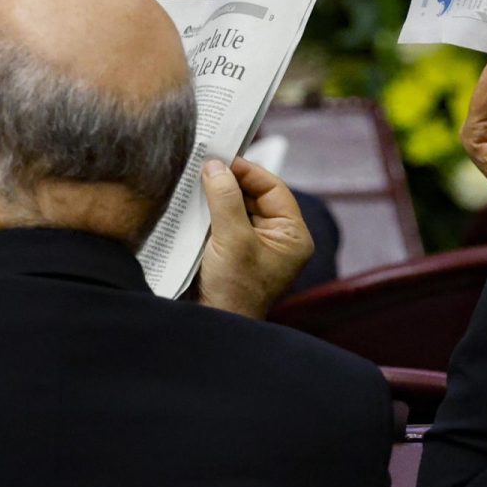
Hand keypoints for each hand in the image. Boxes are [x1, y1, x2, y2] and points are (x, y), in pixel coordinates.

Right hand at [196, 156, 313, 318]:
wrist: (214, 329)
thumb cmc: (234, 292)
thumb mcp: (232, 239)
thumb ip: (226, 198)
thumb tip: (216, 165)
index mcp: (293, 237)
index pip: (274, 189)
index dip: (249, 171)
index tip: (223, 157)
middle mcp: (278, 240)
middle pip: (255, 196)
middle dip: (230, 182)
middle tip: (205, 164)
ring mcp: (255, 247)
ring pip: (237, 208)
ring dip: (217, 196)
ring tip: (196, 179)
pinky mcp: (234, 254)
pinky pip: (224, 223)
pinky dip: (210, 212)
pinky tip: (193, 202)